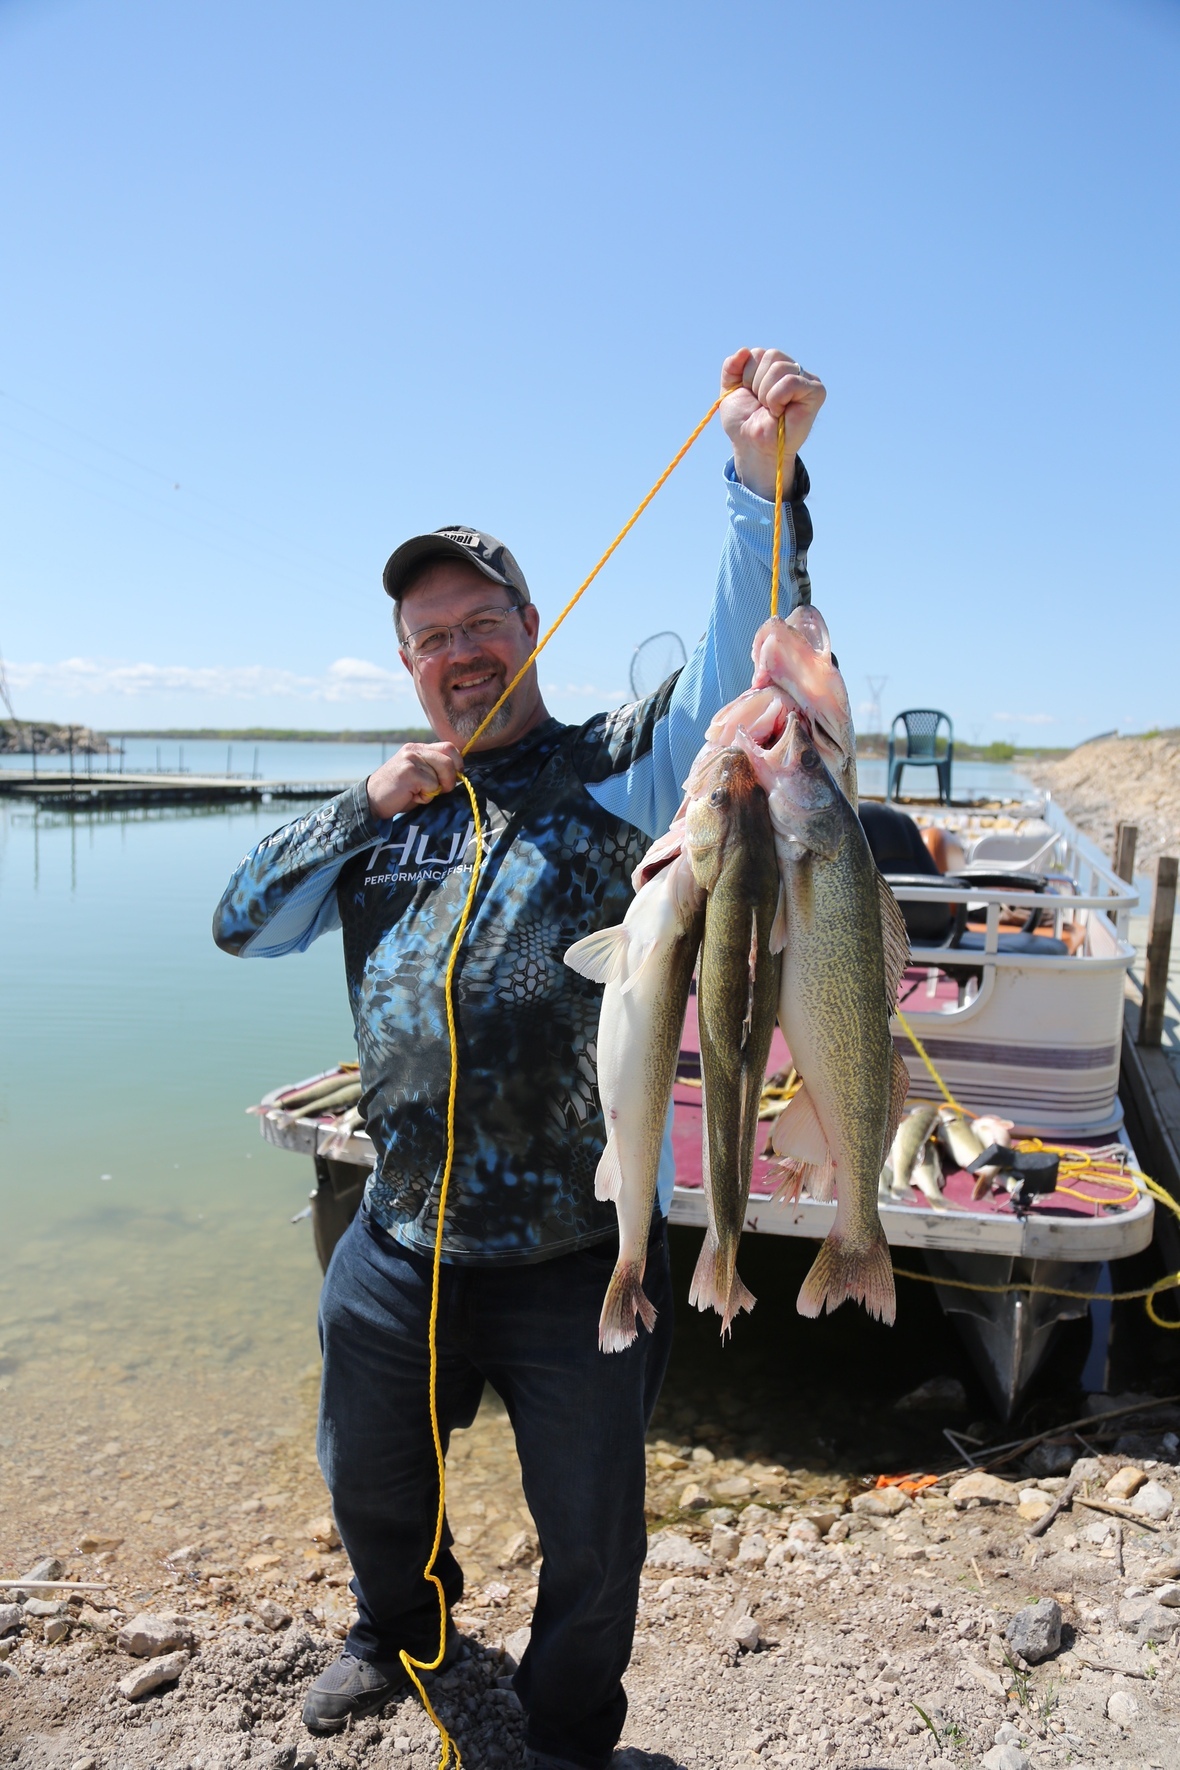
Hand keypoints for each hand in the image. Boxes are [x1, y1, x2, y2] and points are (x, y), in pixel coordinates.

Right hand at [365, 741, 461, 818]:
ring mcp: (410, 759)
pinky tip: (411, 796)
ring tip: (418, 793)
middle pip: (449, 760)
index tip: (453, 777)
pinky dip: (425, 796)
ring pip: (441, 775)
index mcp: (418, 748)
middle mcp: (414, 750)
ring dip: (434, 790)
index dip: (457, 763)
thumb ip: (435, 770)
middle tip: (439, 790)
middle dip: (450, 779)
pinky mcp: (408, 772)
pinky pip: (431, 786)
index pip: (449, 747)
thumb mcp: (419, 776)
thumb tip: (458, 774)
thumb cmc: (398, 792)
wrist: (371, 801)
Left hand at [719, 347, 825, 500]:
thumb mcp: (730, 390)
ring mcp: (806, 380)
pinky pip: (791, 382)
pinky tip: (779, 412)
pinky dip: (777, 398)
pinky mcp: (816, 392)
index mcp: (774, 367)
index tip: (750, 395)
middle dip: (756, 384)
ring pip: (779, 368)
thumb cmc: (744, 422)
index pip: (758, 353)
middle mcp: (792, 370)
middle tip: (762, 404)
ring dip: (766, 394)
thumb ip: (732, 367)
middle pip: (770, 356)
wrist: (752, 446)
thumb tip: (744, 350)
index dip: (747, 376)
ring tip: (771, 409)